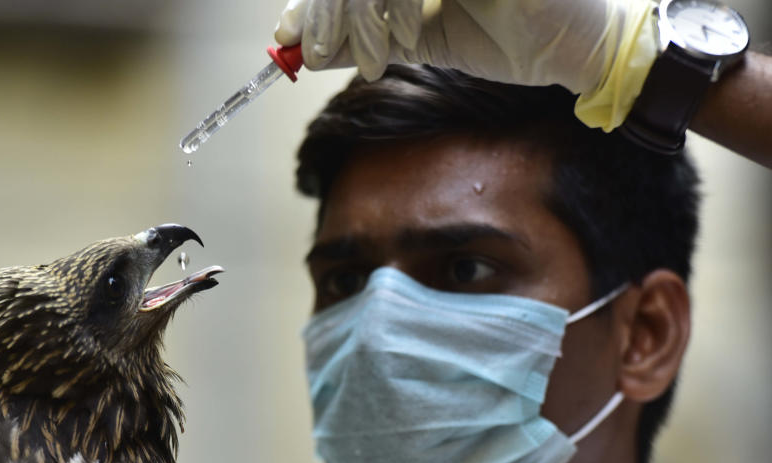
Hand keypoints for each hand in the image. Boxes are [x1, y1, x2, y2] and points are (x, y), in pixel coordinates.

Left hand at [275, 0, 658, 130]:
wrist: (573, 49)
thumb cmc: (509, 38)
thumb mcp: (421, 42)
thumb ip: (367, 39)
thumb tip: (306, 49)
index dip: (318, 1)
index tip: (290, 35)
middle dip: (326, 9)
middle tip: (311, 52)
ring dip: (359, 14)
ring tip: (371, 58)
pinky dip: (394, 7)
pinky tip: (401, 39)